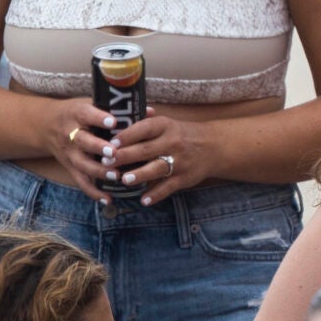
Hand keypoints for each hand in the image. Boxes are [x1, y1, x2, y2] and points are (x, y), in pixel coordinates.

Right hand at [35, 101, 122, 200]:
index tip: (113, 122)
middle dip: (98, 147)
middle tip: (114, 152)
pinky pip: (80, 182)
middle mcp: (71, 134)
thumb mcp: (92, 104)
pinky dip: (93, 192)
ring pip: (82, 164)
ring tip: (115, 176)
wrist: (47, 125)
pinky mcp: (70, 168)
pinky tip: (108, 198)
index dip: (99, 118)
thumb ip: (119, 109)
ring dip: (98, 171)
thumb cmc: (79, 114)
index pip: (87, 115)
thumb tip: (151, 112)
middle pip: (83, 141)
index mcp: (78, 114)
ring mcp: (70, 153)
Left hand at [100, 108, 221, 205]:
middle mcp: (173, 142)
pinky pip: (168, 187)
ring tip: (124, 180)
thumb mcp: (167, 123)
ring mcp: (180, 161)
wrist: (213, 146)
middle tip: (107, 162)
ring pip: (157, 168)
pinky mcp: (185, 178)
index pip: (144, 129)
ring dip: (140, 175)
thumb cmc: (181, 134)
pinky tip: (144, 200)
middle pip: (146, 149)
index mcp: (165, 126)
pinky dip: (156, 194)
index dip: (127, 136)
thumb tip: (116, 120)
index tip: (111, 143)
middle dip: (125, 156)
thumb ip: (144, 123)